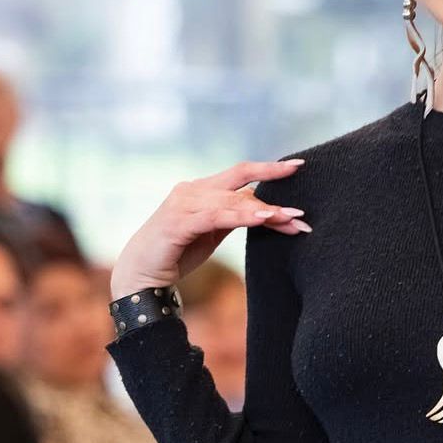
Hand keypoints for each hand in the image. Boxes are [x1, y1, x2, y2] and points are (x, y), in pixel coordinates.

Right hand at [109, 159, 311, 297]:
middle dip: (272, 177)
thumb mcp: (212, 233)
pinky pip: (217, 216)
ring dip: (265, 209)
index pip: (241, 176)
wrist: (141, 275)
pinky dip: (241, 216)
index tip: (297, 167)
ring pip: (232, 200)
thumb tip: (266, 211)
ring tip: (292, 217)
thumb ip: (233, 218)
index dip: (268, 171)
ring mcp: (183, 204)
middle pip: (239, 178)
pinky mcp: (179, 222)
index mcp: (201, 189)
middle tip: (301, 178)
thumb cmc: (177, 253)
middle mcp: (192, 190)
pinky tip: (263, 218)